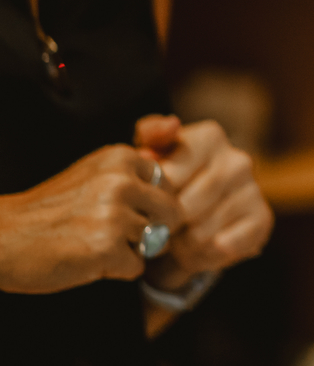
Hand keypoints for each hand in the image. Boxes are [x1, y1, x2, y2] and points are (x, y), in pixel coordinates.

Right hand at [0, 143, 181, 292]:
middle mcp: (122, 181)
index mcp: (121, 158)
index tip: (119, 210)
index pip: (168, 184)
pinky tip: (87, 260)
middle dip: (152, 229)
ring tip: (93, 244)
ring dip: (130, 250)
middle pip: (172, 213)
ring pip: (154, 241)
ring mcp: (115, 214)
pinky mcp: (107, 248)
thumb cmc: (49, 210)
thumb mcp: (93, 175)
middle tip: (117, 235)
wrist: (2, 237)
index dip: (149, 205)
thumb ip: (132, 177)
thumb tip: (180, 194)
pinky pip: (137, 266)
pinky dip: (117, 270)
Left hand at [134, 116, 272, 282]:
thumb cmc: (168, 182)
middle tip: (157, 230)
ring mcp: (253, 188)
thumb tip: (170, 125)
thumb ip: (152, 135)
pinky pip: (224, 247)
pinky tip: (199, 249)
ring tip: (177, 240)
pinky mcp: (263, 218)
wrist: (193, 218)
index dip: (152, 200)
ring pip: (202, 232)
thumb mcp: (151, 156)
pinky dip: (205, 257)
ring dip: (181, 246)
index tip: (145, 205)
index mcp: (209, 136)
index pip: (170, 176)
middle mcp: (237, 158)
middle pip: (185, 207)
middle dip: (165, 227)